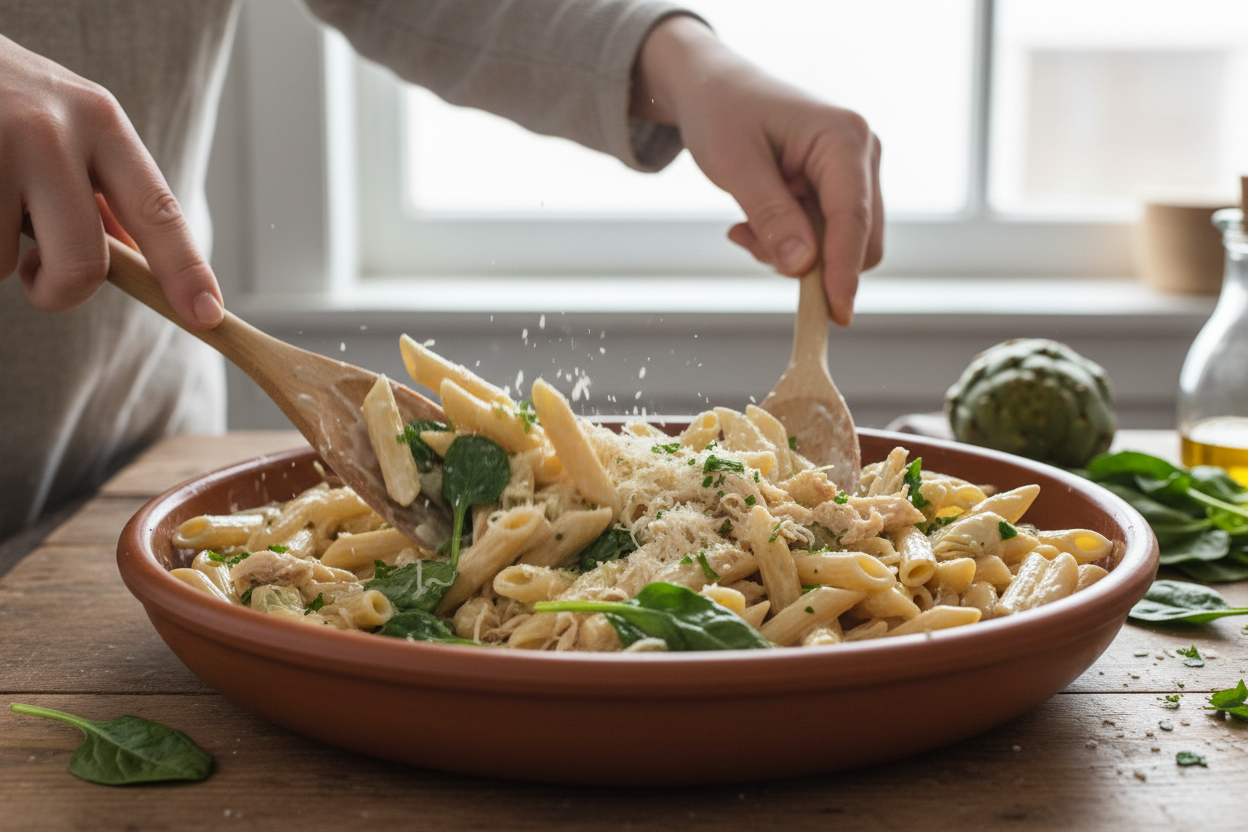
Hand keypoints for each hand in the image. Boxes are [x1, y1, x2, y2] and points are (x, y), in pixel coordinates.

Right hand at [0, 34, 222, 327]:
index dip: (185, 270)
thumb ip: (104, 190)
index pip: (158, 211)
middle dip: (60, 293)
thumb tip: (136, 261)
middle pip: (82, 263)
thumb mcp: (68, 125)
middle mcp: (51, 131)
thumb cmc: (4, 100)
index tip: (207, 315)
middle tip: (39, 281)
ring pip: (6, 263)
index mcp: (101, 121)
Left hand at [632, 15, 882, 326]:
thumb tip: (802, 267)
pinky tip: (754, 224)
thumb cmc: (721, 113)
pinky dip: (792, 244)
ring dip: (794, 253)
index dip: (843, 271)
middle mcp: (862, 154)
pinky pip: (827, 238)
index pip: (854, 218)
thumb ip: (771, 216)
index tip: (836, 315)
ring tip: (745, 227)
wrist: (714, 88)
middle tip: (749, 243)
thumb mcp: (735, 166)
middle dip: (809, 261)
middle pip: (861, 240)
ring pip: (842, 245)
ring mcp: (856, 172)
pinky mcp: (842, 188)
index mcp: (844, 138)